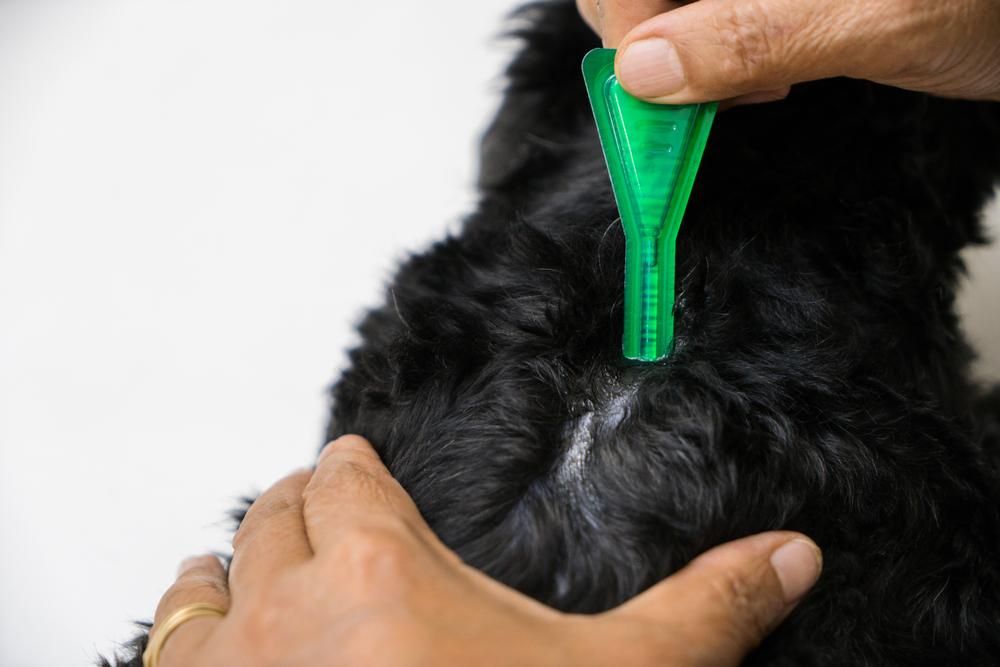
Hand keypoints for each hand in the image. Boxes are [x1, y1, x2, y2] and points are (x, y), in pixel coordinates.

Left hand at [149, 435, 821, 665]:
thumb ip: (700, 611)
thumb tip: (789, 554)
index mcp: (378, 571)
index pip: (343, 475)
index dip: (352, 467)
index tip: (359, 467)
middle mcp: (285, 611)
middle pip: (271, 517)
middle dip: (295, 508)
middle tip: (313, 511)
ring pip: (199, 585)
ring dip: (220, 572)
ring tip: (232, 573)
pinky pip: (164, 657)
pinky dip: (182, 641)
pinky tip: (203, 652)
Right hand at [577, 0, 999, 103]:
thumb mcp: (880, 18)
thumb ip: (754, 33)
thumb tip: (643, 69)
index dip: (626, 26)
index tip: (657, 92)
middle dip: (651, 45)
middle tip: (717, 93)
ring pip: (666, 9)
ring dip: (685, 59)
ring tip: (758, 85)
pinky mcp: (768, 5)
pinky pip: (703, 23)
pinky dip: (715, 60)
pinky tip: (766, 74)